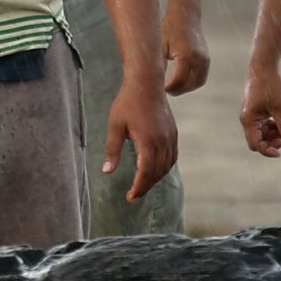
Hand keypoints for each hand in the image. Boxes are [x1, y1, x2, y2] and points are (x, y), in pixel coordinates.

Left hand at [103, 79, 178, 203]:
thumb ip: (112, 150)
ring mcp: (170, 137)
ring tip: (142, 184)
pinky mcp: (173, 133)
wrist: (146, 83)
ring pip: (166, 166)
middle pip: (156, 173)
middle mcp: (162, 141)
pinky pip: (172, 157)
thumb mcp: (115, 126)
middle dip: (145, 186)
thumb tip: (107, 172)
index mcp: (147, 140)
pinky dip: (164, 167)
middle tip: (133, 194)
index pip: (145, 172)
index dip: (138, 187)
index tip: (130, 197)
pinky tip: (154, 170)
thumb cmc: (127, 103)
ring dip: (155, 178)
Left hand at [160, 18, 212, 96]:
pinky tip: (181, 82)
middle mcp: (198, 58)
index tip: (160, 89)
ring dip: (186, 89)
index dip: (169, 88)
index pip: (179, 81)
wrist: (186, 16)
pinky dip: (192, 83)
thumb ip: (158, 64)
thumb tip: (152, 81)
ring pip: (198, 83)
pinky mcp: (207, 58)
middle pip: (189, 84)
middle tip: (165, 91)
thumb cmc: (170, 28)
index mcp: (186, 55)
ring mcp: (205, 59)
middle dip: (177, 90)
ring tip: (173, 88)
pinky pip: (201, 77)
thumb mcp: (160, 45)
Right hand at [240, 62, 280, 159]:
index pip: (256, 144)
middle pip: (256, 141)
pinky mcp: (255, 111)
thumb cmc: (269, 85)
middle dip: (269, 143)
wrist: (262, 68)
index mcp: (249, 120)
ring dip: (271, 135)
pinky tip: (279, 122)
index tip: (280, 153)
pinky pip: (261, 126)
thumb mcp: (279, 106)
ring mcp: (250, 115)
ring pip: (260, 134)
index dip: (267, 151)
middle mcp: (247, 119)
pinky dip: (270, 127)